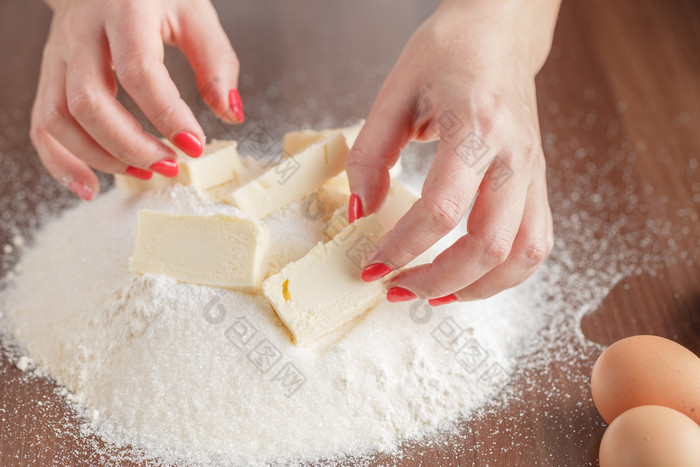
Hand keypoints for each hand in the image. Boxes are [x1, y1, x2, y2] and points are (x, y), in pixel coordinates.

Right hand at [30, 0, 243, 200]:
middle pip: (89, 102)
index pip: (139, 71)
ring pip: (59, 118)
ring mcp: (57, 55)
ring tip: (144, 173)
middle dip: (131, 145)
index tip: (195, 145)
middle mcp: (81, 32)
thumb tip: (231, 114)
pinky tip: (90, 185)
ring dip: (101, 157)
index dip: (167, 115)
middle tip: (170, 164)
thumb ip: (217, 61)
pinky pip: (41, 124)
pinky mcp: (49, 75)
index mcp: (124, 11)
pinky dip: (61, 162)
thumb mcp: (195, 14)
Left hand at [347, 0, 558, 304]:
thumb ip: (371, 155)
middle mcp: (513, 156)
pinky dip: (505, 273)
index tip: (371, 264)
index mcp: (475, 128)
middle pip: (488, 245)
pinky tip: (471, 277)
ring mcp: (532, 171)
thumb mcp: (393, 94)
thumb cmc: (447, 54)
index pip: (441, 210)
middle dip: (436, 281)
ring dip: (476, 288)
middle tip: (396, 288)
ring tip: (433, 295)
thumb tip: (360, 212)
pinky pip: (535, 243)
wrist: (499, 33)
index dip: (402, 247)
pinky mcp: (538, 181)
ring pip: (522, 254)